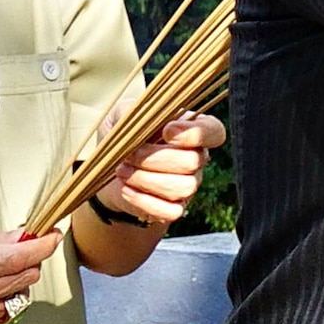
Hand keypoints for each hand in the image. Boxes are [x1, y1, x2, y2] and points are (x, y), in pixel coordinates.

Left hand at [90, 102, 221, 228]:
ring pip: (181, 187)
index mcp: (193, 130)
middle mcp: (197, 158)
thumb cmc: (124, 135)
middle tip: (128, 154)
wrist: (109, 166)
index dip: (194, 134)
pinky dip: (144, 201)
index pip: (214, 132)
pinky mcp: (175, 207)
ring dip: (145, 179)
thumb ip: (137, 112)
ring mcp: (189, 184)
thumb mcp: (125, 113)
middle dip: (153, 158)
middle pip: (191, 162)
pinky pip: (170, 211)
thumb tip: (148, 124)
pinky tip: (126, 189)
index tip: (166, 131)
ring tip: (122, 170)